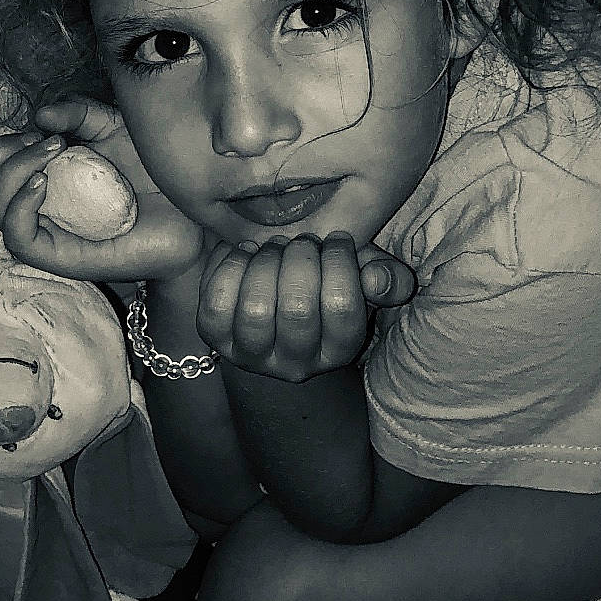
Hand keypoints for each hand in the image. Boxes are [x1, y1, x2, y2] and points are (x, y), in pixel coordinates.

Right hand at [0, 95, 202, 282]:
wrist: (191, 212)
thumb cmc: (153, 172)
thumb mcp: (113, 126)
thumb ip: (79, 113)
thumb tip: (38, 114)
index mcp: (39, 179)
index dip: (0, 142)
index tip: (43, 129)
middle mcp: (35, 208)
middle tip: (42, 141)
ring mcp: (46, 233)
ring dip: (13, 169)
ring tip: (51, 153)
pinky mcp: (61, 257)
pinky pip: (18, 237)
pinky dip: (19, 204)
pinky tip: (43, 182)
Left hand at [196, 232, 415, 381]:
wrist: (273, 312)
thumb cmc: (323, 286)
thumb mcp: (360, 279)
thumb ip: (385, 277)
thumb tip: (377, 279)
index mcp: (338, 349)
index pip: (342, 307)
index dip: (339, 261)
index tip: (335, 238)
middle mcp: (295, 363)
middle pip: (297, 309)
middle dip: (299, 258)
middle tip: (300, 241)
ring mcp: (251, 354)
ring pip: (255, 310)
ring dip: (264, 263)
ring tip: (272, 248)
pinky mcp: (215, 338)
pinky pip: (215, 303)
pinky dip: (230, 266)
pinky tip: (245, 252)